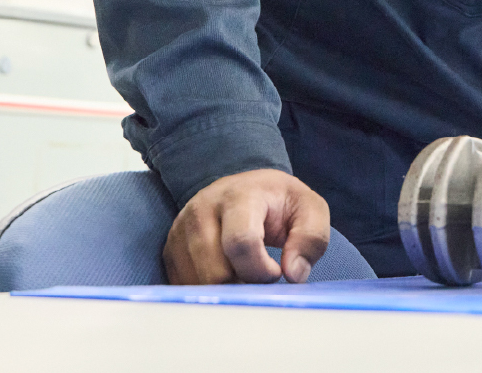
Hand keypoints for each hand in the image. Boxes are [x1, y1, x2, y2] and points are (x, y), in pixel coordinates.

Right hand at [162, 168, 329, 284]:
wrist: (246, 189)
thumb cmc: (280, 201)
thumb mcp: (310, 209)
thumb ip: (311, 239)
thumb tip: (292, 274)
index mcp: (238, 196)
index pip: (241, 242)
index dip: (261, 270)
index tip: (276, 271)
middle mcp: (201, 210)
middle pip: (216, 272)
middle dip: (244, 285)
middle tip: (261, 276)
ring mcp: (180, 231)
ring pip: (199, 284)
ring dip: (226, 290)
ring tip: (244, 273)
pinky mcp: (170, 250)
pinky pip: (185, 287)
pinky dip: (209, 292)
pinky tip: (227, 277)